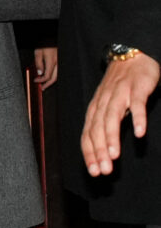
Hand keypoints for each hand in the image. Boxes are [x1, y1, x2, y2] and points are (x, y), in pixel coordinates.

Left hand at [34, 47, 57, 89]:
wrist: (51, 38)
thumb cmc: (45, 43)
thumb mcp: (38, 52)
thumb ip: (38, 63)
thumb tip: (39, 73)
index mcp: (52, 61)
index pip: (47, 76)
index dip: (41, 80)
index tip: (36, 80)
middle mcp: (58, 62)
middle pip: (54, 78)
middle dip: (48, 84)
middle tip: (42, 87)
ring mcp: (60, 62)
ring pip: (58, 75)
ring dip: (51, 81)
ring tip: (46, 84)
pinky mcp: (61, 61)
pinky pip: (58, 70)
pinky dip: (54, 75)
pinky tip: (50, 76)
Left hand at [81, 53, 159, 175]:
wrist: (132, 55)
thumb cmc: (119, 85)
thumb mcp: (107, 105)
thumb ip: (103, 126)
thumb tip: (100, 152)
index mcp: (95, 109)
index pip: (87, 134)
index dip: (89, 153)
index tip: (94, 172)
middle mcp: (104, 102)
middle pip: (97, 129)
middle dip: (99, 151)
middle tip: (104, 171)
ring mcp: (120, 94)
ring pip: (112, 117)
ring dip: (112, 138)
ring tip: (114, 156)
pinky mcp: (137, 88)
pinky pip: (137, 104)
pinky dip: (137, 118)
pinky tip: (140, 133)